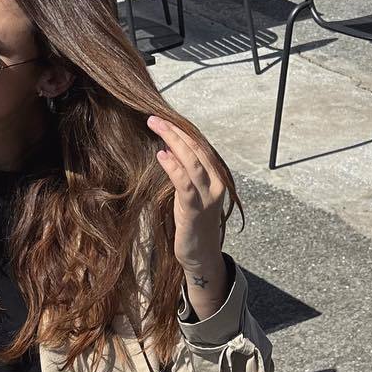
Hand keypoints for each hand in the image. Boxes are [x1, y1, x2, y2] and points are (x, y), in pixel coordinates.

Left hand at [149, 113, 227, 313]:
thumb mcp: (190, 191)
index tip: (164, 117)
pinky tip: (161, 155)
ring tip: (155, 127)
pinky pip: (184, 183)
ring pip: (192, 161)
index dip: (182, 130)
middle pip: (197, 148)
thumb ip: (185, 171)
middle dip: (175, 130)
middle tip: (153, 117)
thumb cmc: (193, 222)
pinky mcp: (195, 209)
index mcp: (217, 176)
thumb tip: (168, 146)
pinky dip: (173, 166)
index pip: (200, 145)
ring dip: (173, 141)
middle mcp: (216, 184)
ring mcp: (208, 197)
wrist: (200, 255)